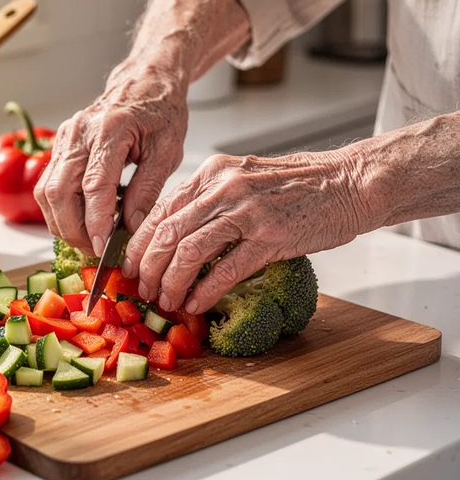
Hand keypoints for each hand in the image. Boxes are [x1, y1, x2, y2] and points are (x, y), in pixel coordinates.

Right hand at [33, 61, 187, 255]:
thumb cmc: (160, 112)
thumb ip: (148, 189)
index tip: (103, 247)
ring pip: (46, 192)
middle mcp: (79, 132)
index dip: (96, 221)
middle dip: (73, 229)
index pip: (94, 186)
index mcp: (111, 129)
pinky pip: (49, 185)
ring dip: (62, 223)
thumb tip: (130, 226)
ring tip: (87, 239)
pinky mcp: (60, 146)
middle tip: (95, 250)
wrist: (144, 82)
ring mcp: (65, 138)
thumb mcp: (168, 151)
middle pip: (58, 192)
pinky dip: (60, 210)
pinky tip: (81, 220)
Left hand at [122, 151, 365, 312]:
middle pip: (167, 233)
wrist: (349, 181)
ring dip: (171, 283)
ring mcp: (247, 212)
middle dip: (149, 268)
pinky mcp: (270, 237)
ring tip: (166, 302)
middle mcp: (223, 188)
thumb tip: (174, 235)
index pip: (160, 211)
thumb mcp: (242, 179)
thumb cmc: (296, 185)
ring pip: (188, 252)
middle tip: (142, 290)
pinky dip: (204, 292)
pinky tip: (196, 305)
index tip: (130, 268)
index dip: (140, 244)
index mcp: (211, 174)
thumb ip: (208, 200)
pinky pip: (225, 270)